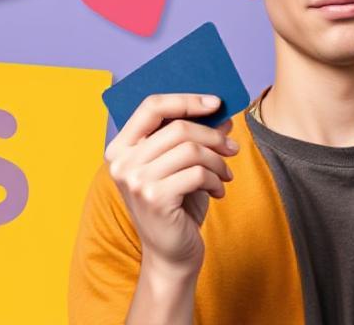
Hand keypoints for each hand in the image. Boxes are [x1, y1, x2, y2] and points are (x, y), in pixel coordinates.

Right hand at [105, 94, 238, 273]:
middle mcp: (122, 162)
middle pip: (178, 127)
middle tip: (232, 147)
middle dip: (213, 136)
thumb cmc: (177, 206)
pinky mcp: (154, 198)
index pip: (151, 106)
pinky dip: (216, 180)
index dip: (186, 100)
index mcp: (121, 148)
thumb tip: (223, 113)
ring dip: (217, 161)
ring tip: (225, 174)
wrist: (171, 254)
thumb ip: (195, 138)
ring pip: (191, 149)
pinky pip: (198, 173)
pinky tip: (218, 192)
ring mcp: (135, 180)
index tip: (216, 102)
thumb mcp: (183, 167)